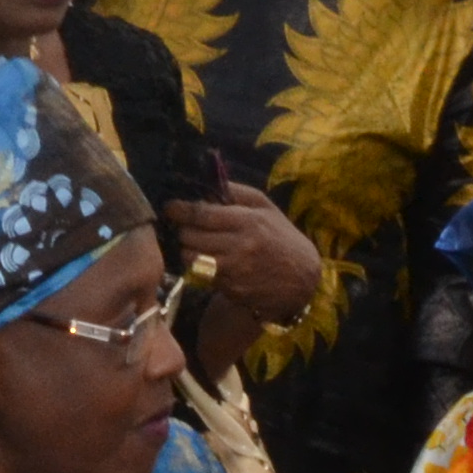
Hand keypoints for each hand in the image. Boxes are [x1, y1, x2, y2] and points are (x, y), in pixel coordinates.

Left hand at [165, 188, 321, 326]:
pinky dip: (201, 267)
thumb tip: (206, 183)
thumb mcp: (266, 208)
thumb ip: (237, 192)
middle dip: (184, 230)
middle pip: (190, 236)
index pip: (201, 214)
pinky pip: (202, 276)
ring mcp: (234, 271)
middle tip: (188, 227)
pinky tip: (212, 261)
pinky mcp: (231, 290)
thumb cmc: (282, 238)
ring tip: (198, 244)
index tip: (170, 207)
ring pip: (191, 258)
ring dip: (188, 250)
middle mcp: (239, 247)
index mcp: (247, 222)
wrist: (302, 280)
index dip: (180, 210)